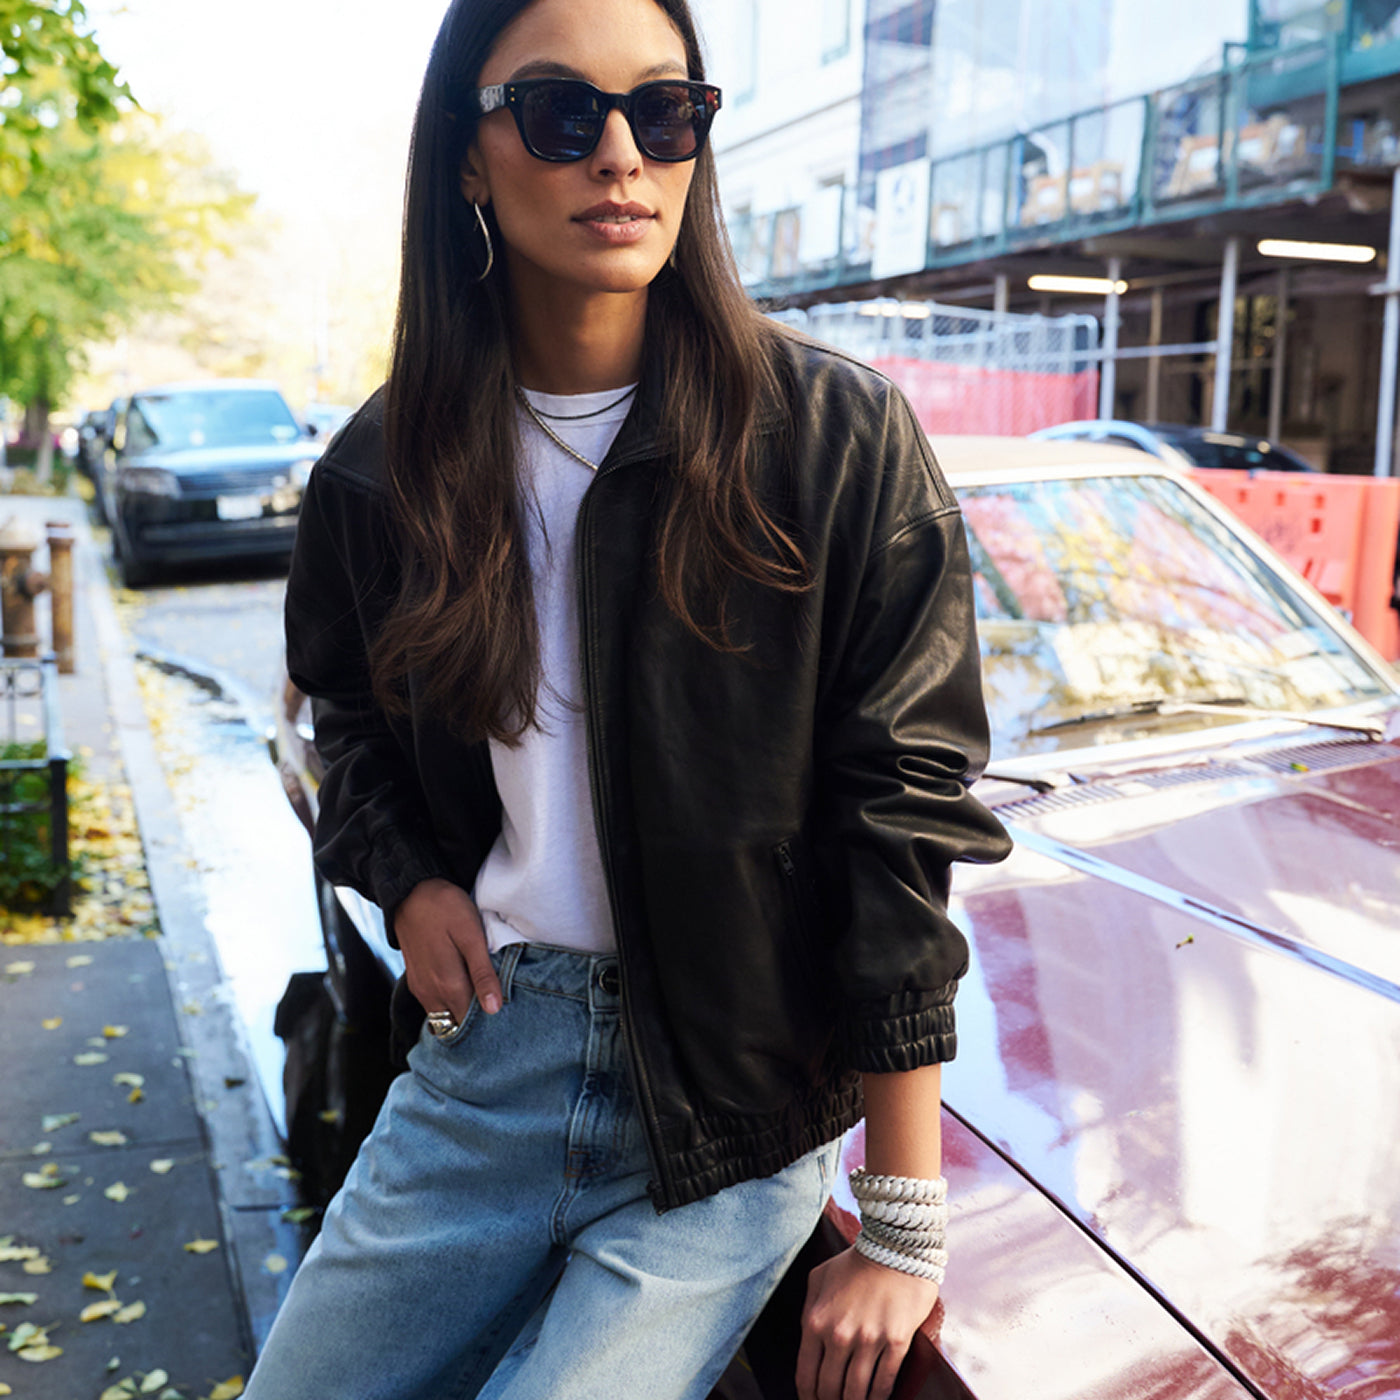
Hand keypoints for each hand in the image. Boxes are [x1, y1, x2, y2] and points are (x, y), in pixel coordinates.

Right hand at [394, 878, 501, 1025]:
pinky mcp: (415, 981)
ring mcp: (420, 988)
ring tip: (481, 990)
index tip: (504, 1009)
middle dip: (476, 1017)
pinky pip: (434, 1004)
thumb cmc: (446, 908)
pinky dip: (449, 1000)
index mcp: (447, 985)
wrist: (411, 892)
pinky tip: (463, 983)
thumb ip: (482, 973)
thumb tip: (493, 1009)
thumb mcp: (471, 936)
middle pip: (457, 1022)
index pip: (470, 1021)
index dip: (488, 1019)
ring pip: (444, 1015)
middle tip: (495, 998)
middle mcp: (430, 993)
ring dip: (462, 1009)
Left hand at [796, 1247, 939, 1399]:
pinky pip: (884, 1382)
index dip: (808, 1397)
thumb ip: (808, 1309)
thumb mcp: (819, 1278)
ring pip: (857, 1392)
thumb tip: (807, 1337)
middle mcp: (840, 1335)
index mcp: (816, 1321)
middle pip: (830, 1389)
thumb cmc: (856, 1262)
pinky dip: (879, 1397)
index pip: (806, 1374)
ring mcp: (869, 1340)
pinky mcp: (896, 1342)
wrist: (895, 1248)